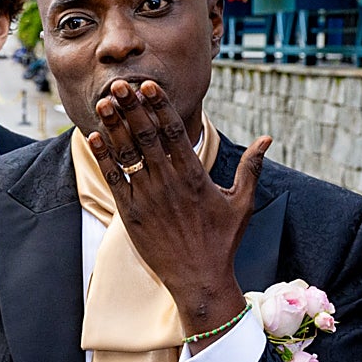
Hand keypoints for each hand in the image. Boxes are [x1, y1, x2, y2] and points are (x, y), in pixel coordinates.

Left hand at [87, 79, 269, 342]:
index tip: (149, 85)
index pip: (174, 132)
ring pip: (128, 154)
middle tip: (120, 83)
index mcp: (194, 176)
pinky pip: (115, 179)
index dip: (160, 106)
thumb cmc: (222, 241)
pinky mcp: (131, 214)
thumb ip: (250, 168)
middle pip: (147, 136)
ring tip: (104, 101)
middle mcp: (169, 183)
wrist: (199, 278)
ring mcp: (148, 198)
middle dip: (132, 108)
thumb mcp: (242, 202)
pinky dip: (104, 157)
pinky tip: (94, 137)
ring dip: (114, 126)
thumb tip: (267, 139)